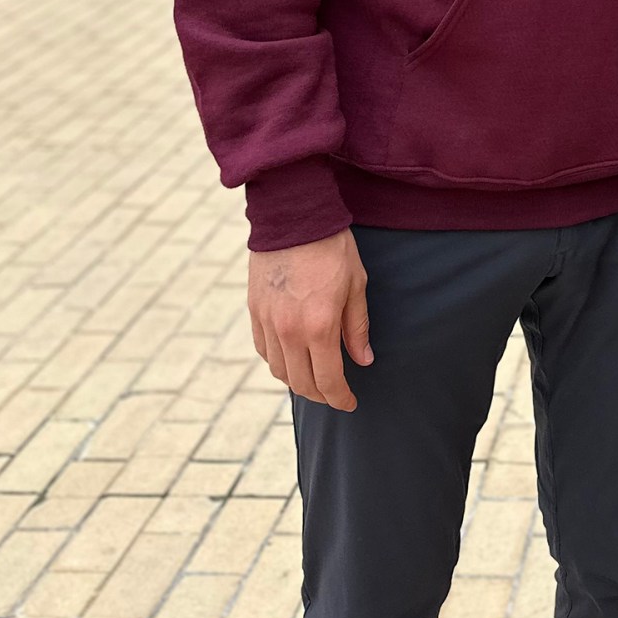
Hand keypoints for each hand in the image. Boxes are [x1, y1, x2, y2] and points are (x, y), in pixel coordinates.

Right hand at [248, 227, 372, 409]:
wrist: (293, 214)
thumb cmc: (332, 246)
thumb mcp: (356, 283)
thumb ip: (357, 326)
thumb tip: (364, 359)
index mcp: (318, 326)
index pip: (328, 380)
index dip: (340, 398)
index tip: (350, 403)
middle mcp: (288, 331)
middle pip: (301, 382)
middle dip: (321, 395)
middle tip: (335, 394)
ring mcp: (267, 322)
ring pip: (279, 371)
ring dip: (298, 381)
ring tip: (315, 379)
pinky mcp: (254, 310)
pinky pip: (263, 350)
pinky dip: (278, 362)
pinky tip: (292, 358)